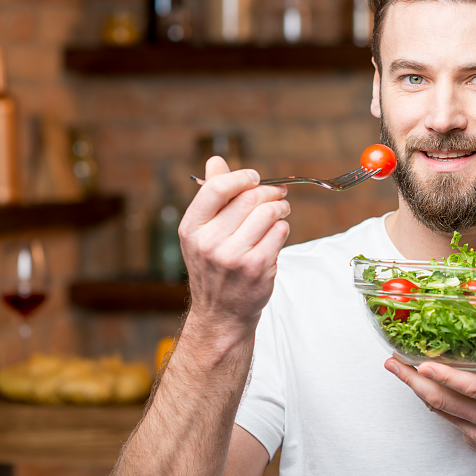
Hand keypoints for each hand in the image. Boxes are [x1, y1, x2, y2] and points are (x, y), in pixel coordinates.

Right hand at [179, 156, 290, 329]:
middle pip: (249, 198)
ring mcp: (233, 256)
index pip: (217, 188)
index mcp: (192, 228)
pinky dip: (283, 228)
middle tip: (277, 194)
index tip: (254, 177)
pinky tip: (277, 233)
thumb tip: (216, 161)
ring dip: (280, 207)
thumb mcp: (202, 233)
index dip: (241, 177)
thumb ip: (212, 196)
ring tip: (280, 211)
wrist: (221, 314)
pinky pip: (279, 232)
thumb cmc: (214, 268)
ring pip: (268, 213)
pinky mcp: (257, 267)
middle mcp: (209, 242)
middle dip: (269, 192)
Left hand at [386, 319, 475, 475]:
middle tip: (393, 362)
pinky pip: (447, 419)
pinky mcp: (473, 441)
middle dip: (414, 381)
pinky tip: (419, 387)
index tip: (423, 364)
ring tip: (396, 369)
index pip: (474, 388)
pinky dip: (431, 402)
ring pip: (439, 411)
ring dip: (416, 390)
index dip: (447, 377)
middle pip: (444, 401)